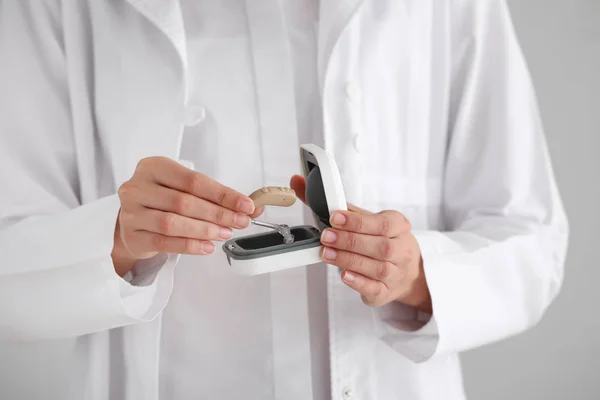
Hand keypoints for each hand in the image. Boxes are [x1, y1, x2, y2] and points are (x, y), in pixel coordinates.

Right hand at [112, 157, 260, 276]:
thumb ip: (216, 196)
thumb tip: (252, 207)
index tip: (246, 205)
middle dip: (218, 213)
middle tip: (240, 222)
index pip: (194, 181)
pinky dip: (189, 245)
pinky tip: (207, 246)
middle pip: (184, 202)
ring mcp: (131, 212)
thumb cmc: (162, 200)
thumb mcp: (185, 189)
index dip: (223, 194)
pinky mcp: (132, 236)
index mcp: (154, 167)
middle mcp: (138, 187)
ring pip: (173, 223)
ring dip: (204, 230)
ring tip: (224, 233)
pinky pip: (164, 242)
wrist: (133, 220)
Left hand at [290, 175, 430, 311]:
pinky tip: (344, 275)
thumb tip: (298, 183)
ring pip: (377, 268)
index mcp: (398, 225)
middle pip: (379, 246)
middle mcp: (402, 249)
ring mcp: (396, 273)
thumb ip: (335, 204)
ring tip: (327, 254)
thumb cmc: (380, 239)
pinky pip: (376, 288)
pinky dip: (359, 282)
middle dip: (349, 241)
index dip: (357, 221)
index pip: (382, 223)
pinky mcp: (387, 292)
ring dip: (349, 260)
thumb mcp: (364, 219)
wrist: (405, 271)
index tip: (335, 218)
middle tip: (326, 237)